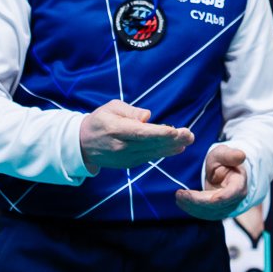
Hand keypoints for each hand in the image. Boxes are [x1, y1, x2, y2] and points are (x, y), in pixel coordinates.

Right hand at [78, 100, 193, 174]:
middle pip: (150, 144)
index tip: (175, 130)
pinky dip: (163, 153)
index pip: (141, 133)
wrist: (83, 144)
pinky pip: (148, 157)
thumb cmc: (100, 120)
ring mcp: (125, 158)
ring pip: (152, 153)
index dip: (159, 133)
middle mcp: (121, 147)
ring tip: (187, 140)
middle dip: (172, 140)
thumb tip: (147, 116)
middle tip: (190, 135)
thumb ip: (130, 111)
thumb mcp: (111, 107)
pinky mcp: (128, 164)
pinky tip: (176, 148)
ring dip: (171, 147)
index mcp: (116, 130)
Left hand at [175, 144, 247, 219]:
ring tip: (178, 196)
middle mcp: (234, 200)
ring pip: (208, 212)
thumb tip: (241, 156)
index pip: (229, 195)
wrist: (224, 172)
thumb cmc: (223, 161)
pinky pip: (204, 214)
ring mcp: (226, 208)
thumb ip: (230, 155)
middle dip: (196, 201)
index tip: (195, 195)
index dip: (215, 198)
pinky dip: (191, 209)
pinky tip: (181, 202)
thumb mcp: (224, 154)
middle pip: (214, 205)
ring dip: (191, 206)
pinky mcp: (217, 212)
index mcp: (238, 184)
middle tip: (179, 194)